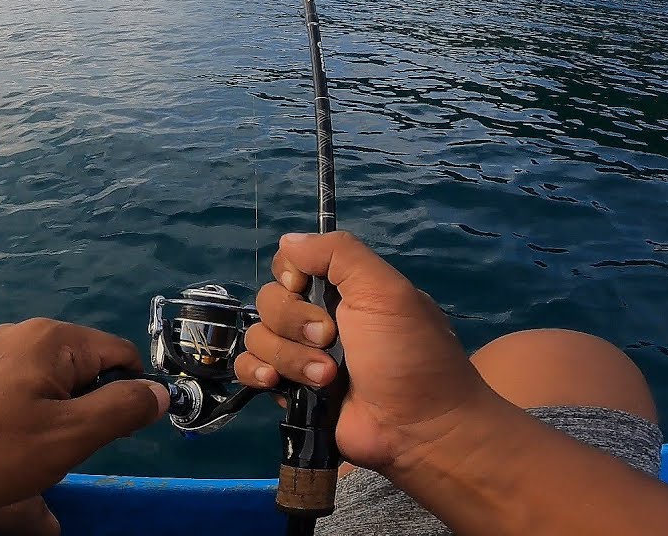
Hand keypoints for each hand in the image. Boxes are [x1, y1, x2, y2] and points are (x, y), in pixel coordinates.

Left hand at [0, 318, 168, 515]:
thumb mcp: (65, 438)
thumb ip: (120, 411)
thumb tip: (160, 391)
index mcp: (54, 339)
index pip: (121, 356)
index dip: (130, 396)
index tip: (112, 438)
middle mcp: (24, 332)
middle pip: (86, 367)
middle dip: (87, 410)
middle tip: (60, 449)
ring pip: (51, 382)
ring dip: (53, 418)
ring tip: (23, 452)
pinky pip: (18, 388)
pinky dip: (21, 416)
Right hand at [234, 232, 492, 473]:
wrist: (418, 427)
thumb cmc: (409, 352)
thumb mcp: (385, 289)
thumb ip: (338, 253)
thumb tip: (288, 240)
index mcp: (341, 289)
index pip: (289, 264)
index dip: (289, 274)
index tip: (305, 286)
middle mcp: (317, 317)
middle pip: (269, 300)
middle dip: (295, 321)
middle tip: (330, 339)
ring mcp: (301, 355)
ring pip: (259, 336)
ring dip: (290, 356)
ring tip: (326, 378)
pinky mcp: (290, 390)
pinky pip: (249, 369)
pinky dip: (257, 372)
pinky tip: (276, 383)